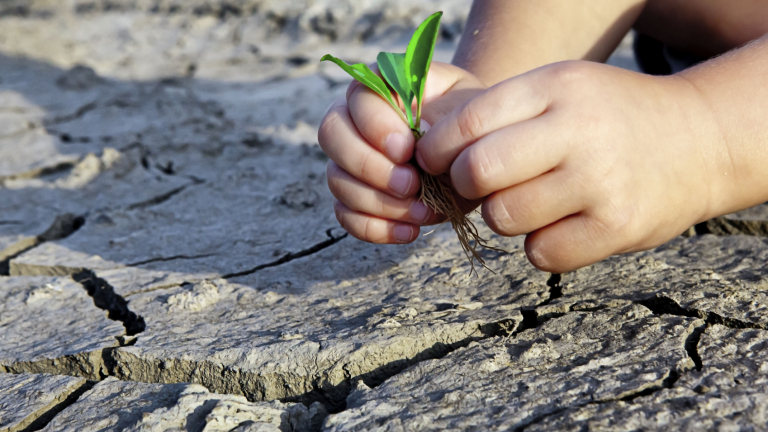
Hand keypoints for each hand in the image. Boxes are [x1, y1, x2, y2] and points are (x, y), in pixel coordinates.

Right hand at [318, 62, 485, 243]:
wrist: (474, 151)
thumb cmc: (467, 122)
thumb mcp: (468, 107)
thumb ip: (444, 113)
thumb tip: (419, 131)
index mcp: (380, 86)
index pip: (358, 98)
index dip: (375, 126)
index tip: (407, 149)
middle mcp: (354, 120)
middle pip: (332, 136)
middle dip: (369, 166)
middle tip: (410, 184)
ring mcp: (349, 161)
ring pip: (337, 180)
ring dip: (379, 202)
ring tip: (424, 210)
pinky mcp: (354, 197)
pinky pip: (346, 216)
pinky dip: (376, 228)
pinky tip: (410, 231)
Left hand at [417, 60, 725, 271]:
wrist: (699, 142)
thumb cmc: (607, 117)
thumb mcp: (558, 90)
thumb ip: (496, 113)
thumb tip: (421, 146)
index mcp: (555, 87)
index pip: (467, 123)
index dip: (436, 149)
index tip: (437, 162)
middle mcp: (578, 129)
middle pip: (479, 172)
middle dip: (465, 186)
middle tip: (479, 187)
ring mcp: (600, 181)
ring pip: (504, 217)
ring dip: (505, 217)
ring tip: (532, 203)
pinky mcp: (617, 227)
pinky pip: (541, 254)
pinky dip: (541, 246)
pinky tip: (562, 225)